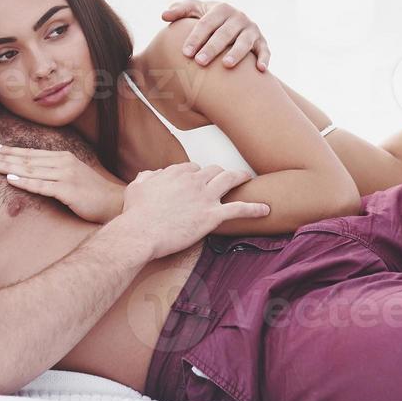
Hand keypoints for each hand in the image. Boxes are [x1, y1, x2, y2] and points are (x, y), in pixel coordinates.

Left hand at [0, 143, 124, 222]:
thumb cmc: (92, 193)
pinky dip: (24, 182)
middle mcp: (63, 162)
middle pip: (27, 159)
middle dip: (3, 156)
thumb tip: (32, 173)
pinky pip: (42, 186)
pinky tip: (10, 179)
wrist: (115, 203)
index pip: (30, 153)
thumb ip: (54, 172)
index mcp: (63, 157)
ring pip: (30, 170)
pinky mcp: (68, 190)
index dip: (10, 150)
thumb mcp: (72, 176)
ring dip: (8, 167)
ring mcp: (65, 175)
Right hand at [120, 163, 269, 258]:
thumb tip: (150, 174)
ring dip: (240, 177)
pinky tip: (266, 209)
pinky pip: (240, 209)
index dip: (197, 174)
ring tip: (247, 178)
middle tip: (225, 178)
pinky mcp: (212, 216)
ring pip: (230, 180)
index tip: (197, 180)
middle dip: (220, 173)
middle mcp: (194, 180)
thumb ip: (146, 177)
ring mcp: (205, 197)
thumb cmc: (135, 213)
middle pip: (214, 170)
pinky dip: (254, 208)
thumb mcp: (137, 187)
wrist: (141, 232)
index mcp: (177, 172)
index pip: (193, 168)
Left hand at [160, 0, 270, 71]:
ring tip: (226, 65)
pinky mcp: (262, 42)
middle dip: (212, 48)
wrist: (234, 21)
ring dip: (237, 53)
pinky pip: (264, 50)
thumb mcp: (195, 10)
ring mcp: (251, 30)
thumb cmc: (209, 19)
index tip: (186, 53)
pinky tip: (260, 69)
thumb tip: (164, 16)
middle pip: (224, 33)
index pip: (206, 23)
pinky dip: (264, 59)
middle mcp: (238, 17)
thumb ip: (180, 11)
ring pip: (245, 41)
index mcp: (221, 9)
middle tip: (200, 62)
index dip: (196, 37)